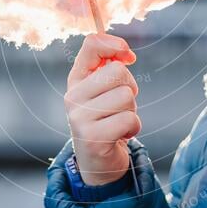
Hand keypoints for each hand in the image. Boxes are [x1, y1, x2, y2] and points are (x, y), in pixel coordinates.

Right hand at [64, 33, 139, 185]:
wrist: (98, 163)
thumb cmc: (106, 119)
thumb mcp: (104, 90)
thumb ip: (110, 65)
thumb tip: (126, 54)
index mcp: (75, 79)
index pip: (92, 44)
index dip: (115, 45)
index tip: (127, 56)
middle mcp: (72, 97)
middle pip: (118, 71)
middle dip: (129, 87)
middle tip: (121, 105)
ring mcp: (80, 118)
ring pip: (126, 96)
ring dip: (132, 110)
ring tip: (119, 121)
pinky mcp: (93, 138)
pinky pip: (129, 119)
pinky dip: (133, 128)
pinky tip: (121, 135)